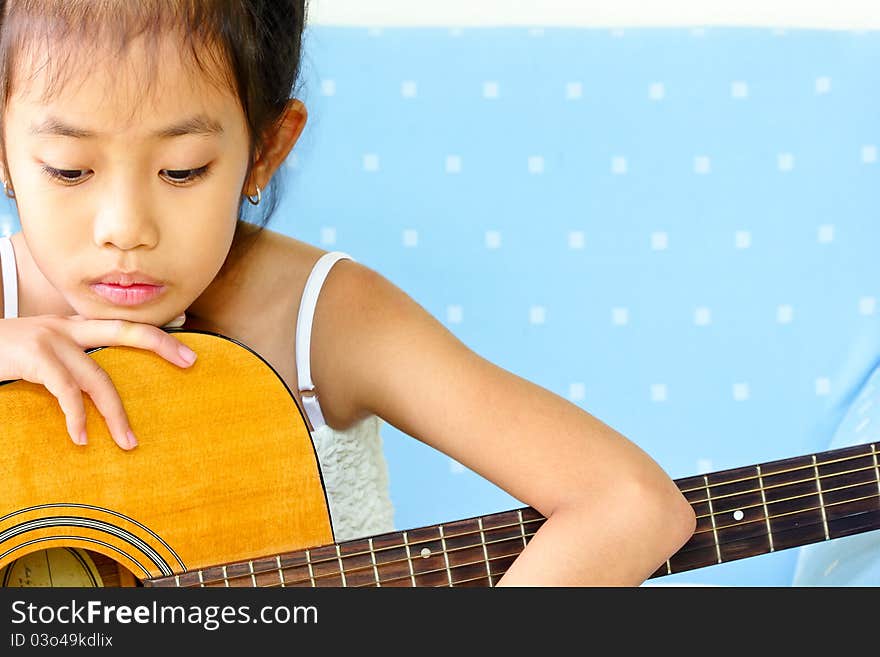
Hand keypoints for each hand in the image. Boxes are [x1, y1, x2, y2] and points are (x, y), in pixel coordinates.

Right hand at [0, 314, 196, 449]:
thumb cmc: (2, 356)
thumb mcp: (40, 356)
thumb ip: (69, 367)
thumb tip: (96, 392)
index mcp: (72, 327)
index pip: (121, 325)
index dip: (155, 332)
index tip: (186, 344)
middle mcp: (66, 327)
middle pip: (124, 331)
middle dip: (161, 344)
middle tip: (191, 361)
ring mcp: (50, 339)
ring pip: (97, 376)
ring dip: (115, 414)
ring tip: (128, 443)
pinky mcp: (34, 356)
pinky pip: (65, 391)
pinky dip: (77, 416)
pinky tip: (82, 437)